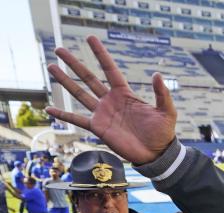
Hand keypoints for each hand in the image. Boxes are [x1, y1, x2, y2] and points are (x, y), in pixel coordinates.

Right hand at [44, 36, 176, 164]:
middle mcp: (110, 100)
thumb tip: (157, 74)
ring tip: (51, 67)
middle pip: (88, 78)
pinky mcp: (98, 128)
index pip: (110, 69)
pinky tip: (49, 108)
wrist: (156, 154)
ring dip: (65, 81)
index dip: (101, 54)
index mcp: (125, 93)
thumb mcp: (166, 111)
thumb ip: (162, 93)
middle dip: (74, 64)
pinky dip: (63, 114)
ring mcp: (103, 114)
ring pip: (79, 94)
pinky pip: (77, 119)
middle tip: (59, 49)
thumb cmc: (163, 132)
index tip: (90, 38)